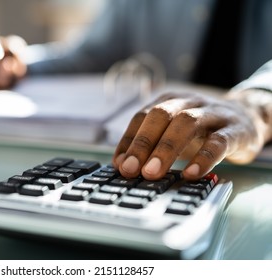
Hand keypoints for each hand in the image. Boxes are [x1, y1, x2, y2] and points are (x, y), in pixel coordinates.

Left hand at [112, 90, 270, 180]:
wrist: (247, 118)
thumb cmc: (201, 130)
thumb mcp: (174, 132)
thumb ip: (151, 145)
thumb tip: (122, 165)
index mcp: (170, 101)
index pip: (142, 116)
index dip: (129, 140)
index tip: (119, 164)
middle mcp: (189, 102)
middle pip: (161, 116)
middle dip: (142, 143)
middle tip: (131, 170)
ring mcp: (212, 113)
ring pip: (186, 123)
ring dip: (166, 149)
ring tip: (152, 173)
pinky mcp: (235, 129)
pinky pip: (218, 142)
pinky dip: (203, 158)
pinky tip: (190, 174)